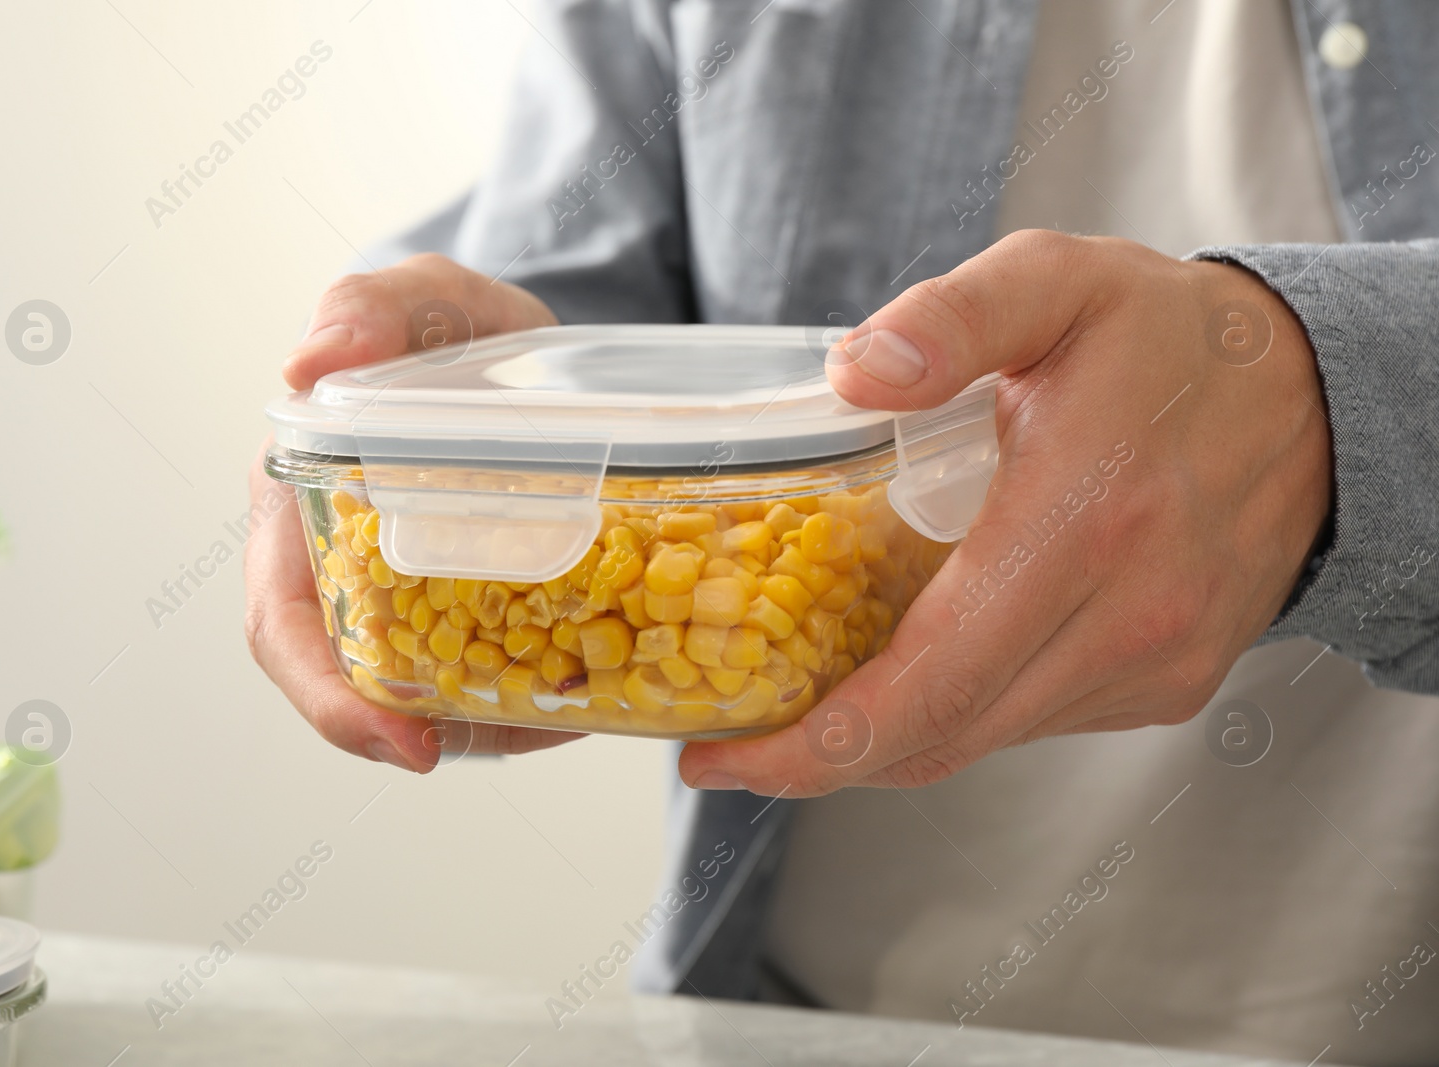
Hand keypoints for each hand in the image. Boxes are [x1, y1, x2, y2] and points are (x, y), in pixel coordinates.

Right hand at [245, 254, 580, 771]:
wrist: (527, 350)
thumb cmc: (459, 325)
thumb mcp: (428, 298)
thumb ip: (370, 306)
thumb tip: (304, 364)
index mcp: (302, 501)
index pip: (282, 619)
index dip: (323, 692)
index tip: (396, 739)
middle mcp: (340, 561)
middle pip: (344, 675)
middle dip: (393, 732)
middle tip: (462, 754)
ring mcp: (402, 591)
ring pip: (417, 688)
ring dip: (473, 726)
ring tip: (552, 724)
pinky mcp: (465, 603)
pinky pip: (479, 670)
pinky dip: (520, 696)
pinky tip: (577, 699)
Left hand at [678, 230, 1332, 794]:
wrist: (1317, 400)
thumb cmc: (1169, 339)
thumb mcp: (1057, 283)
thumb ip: (954, 318)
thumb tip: (853, 371)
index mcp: (1083, 522)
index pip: (931, 680)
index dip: (816, 741)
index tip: (725, 756)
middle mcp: (1127, 616)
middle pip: (942, 736)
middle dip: (821, 761)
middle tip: (731, 750)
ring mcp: (1154, 661)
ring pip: (983, 740)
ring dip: (883, 740)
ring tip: (799, 709)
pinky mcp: (1167, 682)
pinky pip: (1032, 721)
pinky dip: (956, 713)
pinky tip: (907, 673)